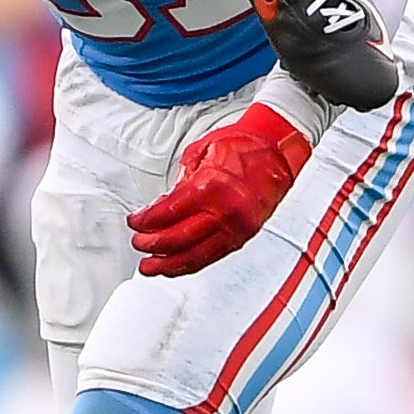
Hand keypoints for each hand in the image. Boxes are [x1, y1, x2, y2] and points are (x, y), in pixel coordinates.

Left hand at [129, 103, 314, 277]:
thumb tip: (161, 206)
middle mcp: (225, 212)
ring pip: (196, 256)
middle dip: (153, 246)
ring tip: (151, 267)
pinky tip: (178, 265)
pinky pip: (213, 256)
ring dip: (169, 265)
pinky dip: (192, 263)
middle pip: (178, 240)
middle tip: (138, 244)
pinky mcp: (244, 236)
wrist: (278, 149)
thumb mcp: (200, 152)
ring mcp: (237, 228)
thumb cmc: (242, 145)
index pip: (168, 214)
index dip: (145, 221)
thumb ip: (179, 181)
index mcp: (210, 187)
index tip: (135, 222)